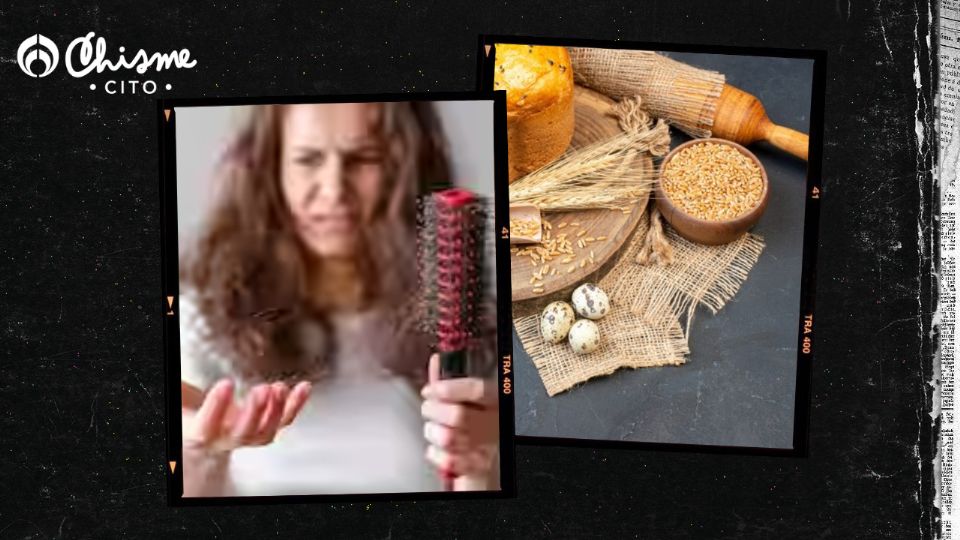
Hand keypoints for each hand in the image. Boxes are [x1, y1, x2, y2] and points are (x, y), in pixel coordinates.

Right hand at [183, 378, 311, 453]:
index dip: (216, 407)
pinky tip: (304, 387)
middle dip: (254, 411)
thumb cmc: (192, 415)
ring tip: (279, 387)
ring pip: (267, 431)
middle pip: (243, 433)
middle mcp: (227, 439)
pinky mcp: (267, 427)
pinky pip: (285, 421)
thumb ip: (179, 392)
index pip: (206, 426)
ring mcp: (250, 435)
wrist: (206, 432)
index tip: (224, 383)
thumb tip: (177, 377)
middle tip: (261, 390)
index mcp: (201, 434)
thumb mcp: (180, 404)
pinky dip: (296, 404)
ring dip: (277, 409)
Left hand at [420, 354, 498, 484]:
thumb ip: (451, 383)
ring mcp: (487, 449)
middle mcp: (495, 425)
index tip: (430, 389)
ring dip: (433, 433)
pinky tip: (439, 450)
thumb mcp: (465, 402)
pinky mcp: (475, 469)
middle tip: (428, 409)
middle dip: (433, 411)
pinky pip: (447, 460)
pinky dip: (435, 454)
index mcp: (496, 402)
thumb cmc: (472, 429)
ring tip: (434, 430)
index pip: (477, 390)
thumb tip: (436, 361)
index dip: (449, 388)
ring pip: (449, 438)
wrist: (485, 467)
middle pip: (459, 415)